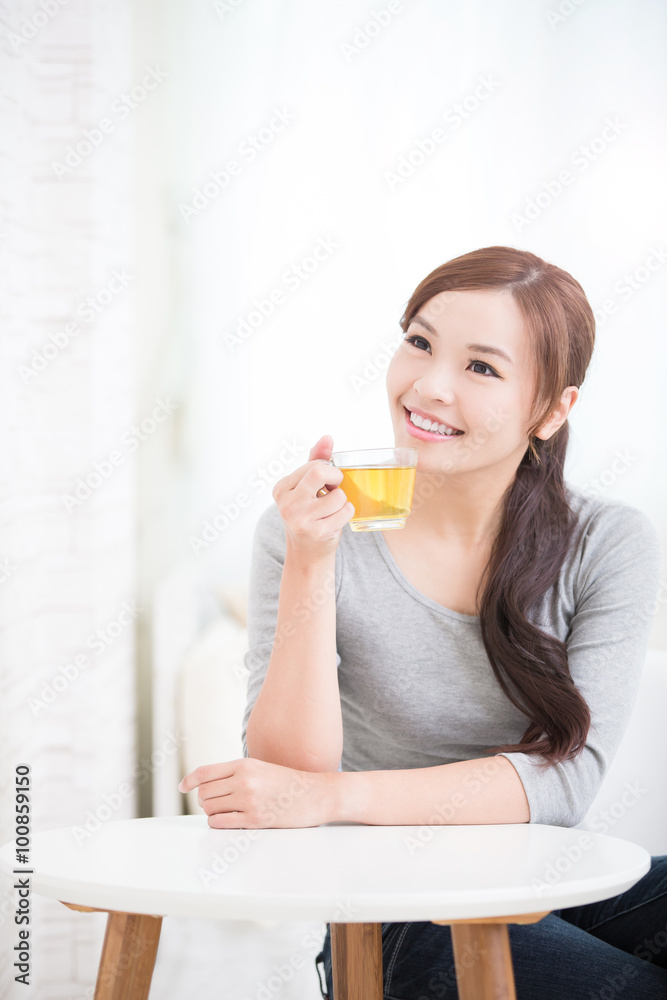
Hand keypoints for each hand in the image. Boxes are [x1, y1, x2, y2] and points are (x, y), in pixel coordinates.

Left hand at [178, 757, 337, 828]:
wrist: (315, 794)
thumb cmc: (288, 782)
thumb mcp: (261, 768)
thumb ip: (236, 773)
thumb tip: (208, 784)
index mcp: (244, 765)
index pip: (205, 772)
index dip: (189, 780)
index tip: (182, 786)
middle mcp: (244, 781)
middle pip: (204, 792)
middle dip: (204, 799)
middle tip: (215, 803)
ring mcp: (249, 800)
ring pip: (210, 808)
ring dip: (211, 812)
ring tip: (225, 811)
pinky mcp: (254, 819)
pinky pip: (221, 823)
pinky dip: (217, 823)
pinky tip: (227, 821)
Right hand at [271, 434, 353, 558]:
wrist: (306, 552)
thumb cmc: (308, 514)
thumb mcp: (305, 486)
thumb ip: (316, 460)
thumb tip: (327, 437)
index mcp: (281, 488)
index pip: (314, 465)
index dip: (328, 471)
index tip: (325, 483)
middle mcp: (287, 503)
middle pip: (321, 472)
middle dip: (336, 478)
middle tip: (333, 489)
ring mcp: (301, 519)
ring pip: (339, 495)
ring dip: (342, 501)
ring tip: (332, 509)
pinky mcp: (317, 532)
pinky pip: (346, 511)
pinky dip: (347, 513)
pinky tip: (335, 520)